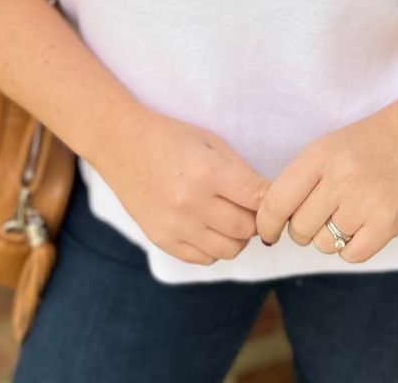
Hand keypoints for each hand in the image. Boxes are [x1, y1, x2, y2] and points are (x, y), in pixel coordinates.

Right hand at [99, 107, 270, 265]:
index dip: (272, 200)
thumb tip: (268, 198)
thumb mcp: (210, 141)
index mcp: (207, 172)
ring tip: (230, 217)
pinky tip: (209, 226)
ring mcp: (175, 226)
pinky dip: (215, 247)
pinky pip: (205, 259)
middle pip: (247, 229)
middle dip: (256, 219)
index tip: (275, 198)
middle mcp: (191, 203)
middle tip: (250, 206)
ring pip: (229, 250)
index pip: (257, 198)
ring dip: (238, 236)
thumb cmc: (171, 138)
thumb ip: (241, 171)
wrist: (122, 146)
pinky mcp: (163, 241)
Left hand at [255, 102, 397, 263]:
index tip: (268, 231)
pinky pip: (351, 255)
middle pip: (299, 229)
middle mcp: (341, 178)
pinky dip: (351, 247)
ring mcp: (367, 202)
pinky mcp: (389, 223)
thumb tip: (270, 222)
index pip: (276, 202)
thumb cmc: (366, 144)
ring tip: (346, 213)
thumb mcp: (327, 147)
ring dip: (329, 237)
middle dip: (302, 229)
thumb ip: (299, 181)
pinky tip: (360, 226)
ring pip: (324, 244)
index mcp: (320, 155)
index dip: (266, 224)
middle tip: (318, 214)